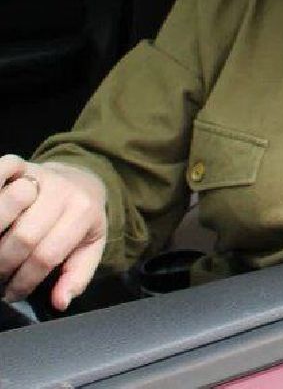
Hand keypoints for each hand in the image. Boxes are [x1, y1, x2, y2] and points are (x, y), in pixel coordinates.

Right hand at [0, 155, 107, 311]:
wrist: (83, 178)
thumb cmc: (80, 218)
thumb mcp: (90, 246)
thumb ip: (77, 275)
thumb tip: (60, 303)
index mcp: (82, 212)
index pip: (46, 255)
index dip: (24, 281)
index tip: (12, 294)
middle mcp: (61, 191)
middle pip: (23, 237)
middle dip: (4, 265)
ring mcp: (38, 175)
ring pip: (5, 207)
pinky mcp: (20, 163)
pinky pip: (2, 169)